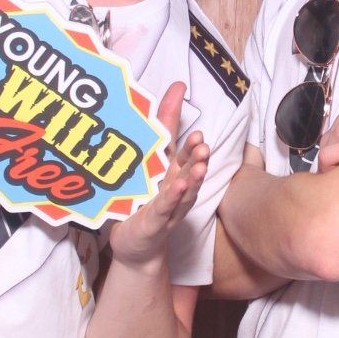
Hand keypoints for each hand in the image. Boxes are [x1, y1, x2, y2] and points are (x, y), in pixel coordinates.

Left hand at [108, 83, 207, 267]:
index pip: (184, 156)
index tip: (198, 131)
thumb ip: (159, 129)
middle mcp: (174, 191)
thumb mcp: (147, 163)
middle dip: (197, 159)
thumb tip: (172, 91)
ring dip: (193, 179)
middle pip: (189, 172)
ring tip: (200, 166)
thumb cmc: (142, 202)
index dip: (192, 145)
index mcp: (171, 175)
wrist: (135, 246)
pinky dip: (172, 199)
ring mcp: (168, 209)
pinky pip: (165, 210)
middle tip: (203, 145)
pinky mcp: (155, 224)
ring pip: (183, 192)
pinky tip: (178, 188)